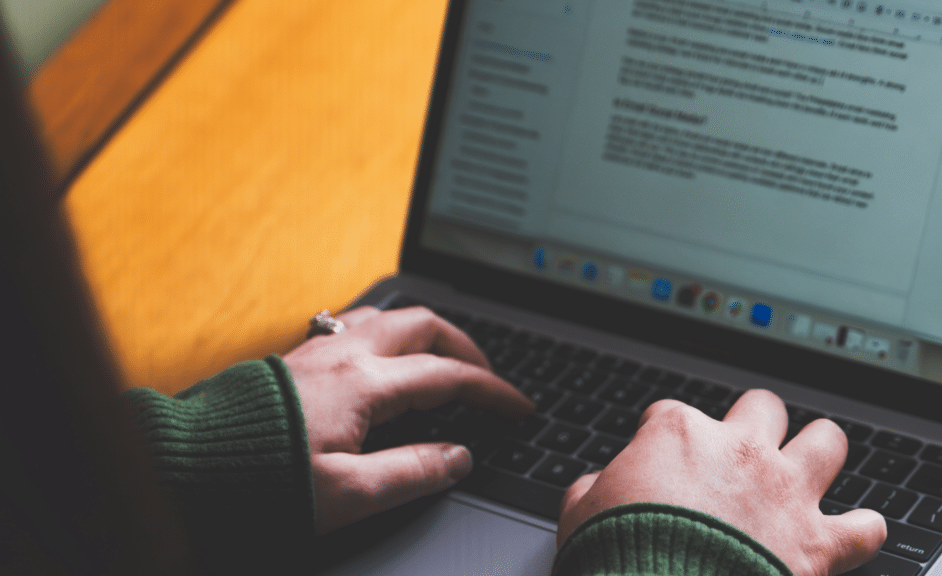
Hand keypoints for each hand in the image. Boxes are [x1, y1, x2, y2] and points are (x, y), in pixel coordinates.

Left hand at [283, 306, 533, 534]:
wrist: (191, 463)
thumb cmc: (264, 480)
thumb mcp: (350, 493)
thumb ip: (414, 472)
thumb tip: (459, 457)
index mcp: (366, 383)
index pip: (449, 376)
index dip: (493, 391)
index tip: (520, 407)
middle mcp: (346, 353)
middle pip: (424, 325)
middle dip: (466, 345)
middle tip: (485, 377)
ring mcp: (319, 349)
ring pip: (388, 316)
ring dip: (425, 331)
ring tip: (441, 358)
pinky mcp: (297, 357)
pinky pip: (356, 324)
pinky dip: (388, 333)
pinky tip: (383, 356)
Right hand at [557, 390, 885, 575]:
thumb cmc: (617, 554)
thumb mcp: (579, 514)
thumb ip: (592, 489)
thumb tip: (595, 488)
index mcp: (678, 434)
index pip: (671, 414)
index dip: (664, 436)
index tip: (660, 459)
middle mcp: (739, 450)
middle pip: (763, 407)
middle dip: (755, 422)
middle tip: (744, 448)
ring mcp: (783, 491)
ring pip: (827, 441)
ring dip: (820, 452)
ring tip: (811, 465)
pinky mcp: (816, 542)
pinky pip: (864, 528)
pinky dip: (862, 531)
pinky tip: (855, 533)